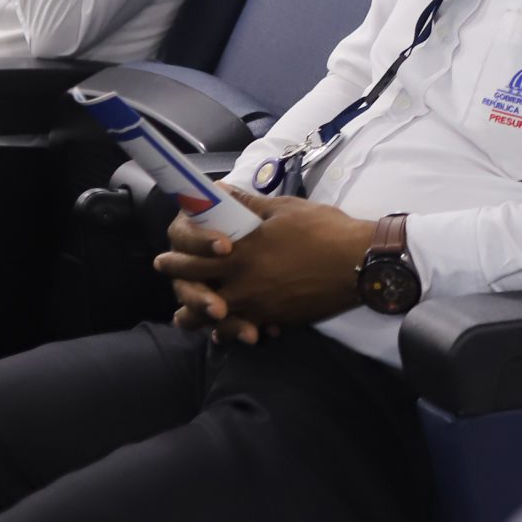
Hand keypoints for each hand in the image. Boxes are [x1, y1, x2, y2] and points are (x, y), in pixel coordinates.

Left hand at [153, 193, 377, 343]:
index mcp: (242, 255)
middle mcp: (244, 285)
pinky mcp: (277, 318)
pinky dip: (233, 329)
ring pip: (216, 322)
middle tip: (176, 300)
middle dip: (182, 294)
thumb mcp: (284, 209)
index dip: (176, 262)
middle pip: (197, 296)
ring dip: (201, 318)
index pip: (193, 262)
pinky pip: (245, 328)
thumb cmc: (323, 230)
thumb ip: (249, 204)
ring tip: (189, 318)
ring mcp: (260, 306)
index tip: (164, 260)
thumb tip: (222, 192)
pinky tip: (230, 329)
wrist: (357, 263)